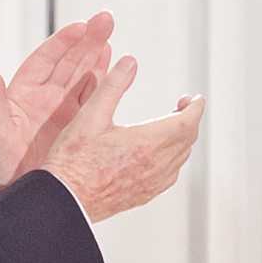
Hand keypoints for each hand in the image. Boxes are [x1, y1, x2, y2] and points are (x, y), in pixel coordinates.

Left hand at [0, 11, 115, 188]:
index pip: (45, 60)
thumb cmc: (0, 171)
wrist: (20, 198)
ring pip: (82, 76)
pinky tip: (114, 68)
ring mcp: (61, 112)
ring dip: (96, 56)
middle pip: (68, 62)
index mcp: (23, 96)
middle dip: (87, 40)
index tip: (80, 26)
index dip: (63, 42)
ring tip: (111, 37)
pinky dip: (102, 82)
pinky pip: (92, 99)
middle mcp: (44, 99)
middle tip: (106, 20)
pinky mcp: (76, 127)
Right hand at [41, 56, 203, 224]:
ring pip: (181, 156)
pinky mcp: (146, 194)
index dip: (195, 108)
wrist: (65, 199)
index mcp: (147, 143)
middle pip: (187, 138)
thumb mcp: (90, 116)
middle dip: (188, 119)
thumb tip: (129, 63)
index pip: (187, 122)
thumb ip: (112, 86)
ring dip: (181, 138)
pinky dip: (173, 156)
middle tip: (181, 106)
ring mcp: (153, 182)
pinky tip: (159, 151)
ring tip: (170, 124)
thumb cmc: (73, 161)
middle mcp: (156, 165)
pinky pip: (171, 172)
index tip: (196, 99)